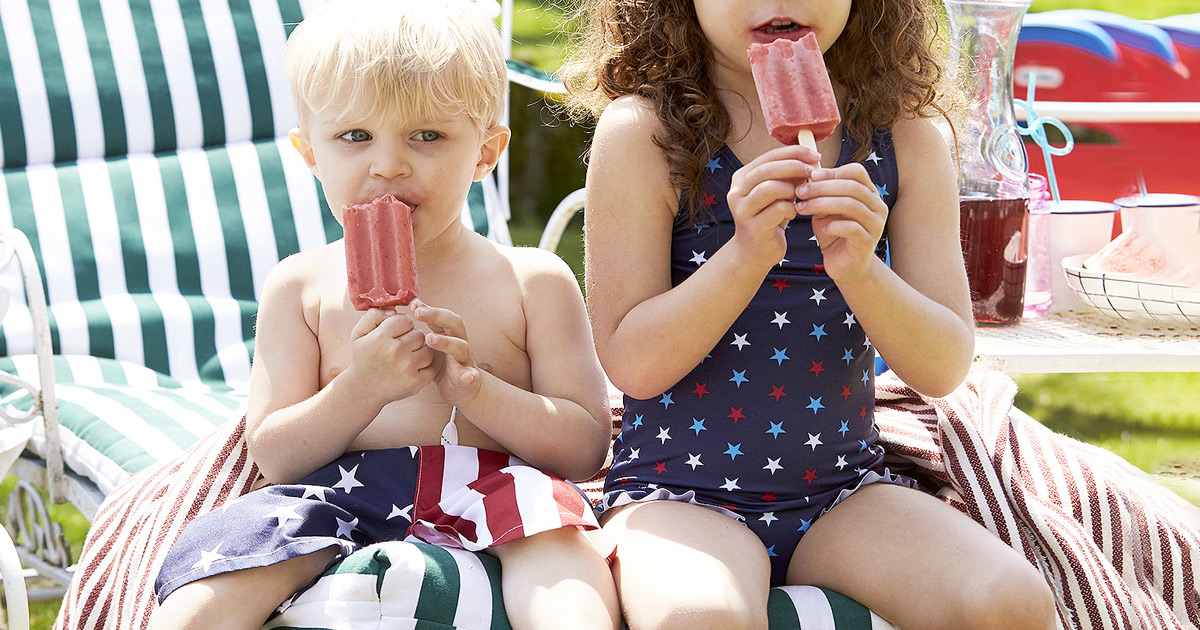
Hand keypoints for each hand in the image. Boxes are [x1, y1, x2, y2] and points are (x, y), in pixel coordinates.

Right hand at [348, 307, 435, 401]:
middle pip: (418, 334)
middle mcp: (394, 352)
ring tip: (408, 357)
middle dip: (412, 338)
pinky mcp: (415, 382)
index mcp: (380, 338)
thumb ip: (373, 315)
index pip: (405, 320)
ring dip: (421, 351)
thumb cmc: (363, 358)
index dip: (402, 326)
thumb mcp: (358, 333)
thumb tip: (394, 309)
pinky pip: (432, 366)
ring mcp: (406, 368)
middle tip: (401, 347)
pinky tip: (414, 368)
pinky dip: (425, 367)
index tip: (395, 334)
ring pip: (428, 349)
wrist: (363, 390)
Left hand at [411, 299, 482, 406]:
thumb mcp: (432, 343)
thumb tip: (414, 303)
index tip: (414, 305)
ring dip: (447, 342)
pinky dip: (470, 376)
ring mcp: (465, 359)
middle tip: (419, 314)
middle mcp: (460, 342)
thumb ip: (426, 325)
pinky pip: (471, 375)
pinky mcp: (469, 378)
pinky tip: (468, 377)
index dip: (430, 309)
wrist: (461, 388)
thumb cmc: (443, 363)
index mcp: (450, 334)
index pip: (443, 316)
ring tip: (430, 339)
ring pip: (461, 347)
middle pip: (454, 324)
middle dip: (438, 317)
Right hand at [726, 145, 818, 271]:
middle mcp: (737, 191)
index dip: (794, 152)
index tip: (815, 155)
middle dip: (794, 167)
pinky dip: (791, 208)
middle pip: (767, 169)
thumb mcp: (777, 193)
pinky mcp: (753, 227)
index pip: (769, 156)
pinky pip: (778, 209)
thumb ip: (787, 176)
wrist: (753, 252)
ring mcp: (742, 210)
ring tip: (799, 197)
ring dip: (791, 189)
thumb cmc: (769, 218)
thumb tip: (810, 157)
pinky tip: (793, 213)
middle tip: (813, 172)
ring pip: (770, 188)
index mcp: (742, 177)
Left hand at [795, 162, 888, 283]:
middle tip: (800, 192)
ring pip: (851, 205)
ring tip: (802, 208)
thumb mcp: (825, 210)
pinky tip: (822, 228)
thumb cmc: (833, 233)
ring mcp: (875, 225)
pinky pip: (852, 228)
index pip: (856, 172)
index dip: (832, 172)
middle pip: (852, 187)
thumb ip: (821, 194)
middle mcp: (877, 206)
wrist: (844, 266)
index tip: (810, 177)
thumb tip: (808, 175)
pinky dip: (834, 225)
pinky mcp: (868, 243)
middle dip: (822, 187)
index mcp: (869, 194)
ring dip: (822, 204)